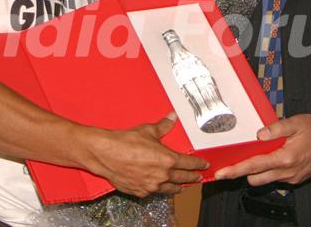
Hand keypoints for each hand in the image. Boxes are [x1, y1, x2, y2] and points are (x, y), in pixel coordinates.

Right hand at [85, 113, 208, 196]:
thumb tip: (172, 117)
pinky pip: (154, 192)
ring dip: (178, 187)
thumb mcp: (148, 130)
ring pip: (169, 189)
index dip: (198, 164)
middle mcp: (162, 175)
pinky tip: (160, 188)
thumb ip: (163, 126)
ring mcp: (151, 185)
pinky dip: (159, 190)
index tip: (204, 165)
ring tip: (182, 187)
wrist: (106, 154)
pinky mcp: (140, 191)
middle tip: (198, 177)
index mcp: (167, 159)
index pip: (189, 163)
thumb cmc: (126, 142)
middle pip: (182, 178)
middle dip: (191, 177)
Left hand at [214, 114, 310, 185]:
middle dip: (244, 172)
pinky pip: (276, 179)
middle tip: (235, 162)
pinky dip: (271, 171)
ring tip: (259, 156)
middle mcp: (286, 171)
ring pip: (265, 180)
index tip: (221, 173)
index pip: (254, 166)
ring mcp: (291, 178)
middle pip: (255, 178)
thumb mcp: (295, 123)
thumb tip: (259, 135)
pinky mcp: (295, 179)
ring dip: (258, 172)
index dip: (235, 170)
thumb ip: (276, 128)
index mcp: (284, 157)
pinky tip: (274, 157)